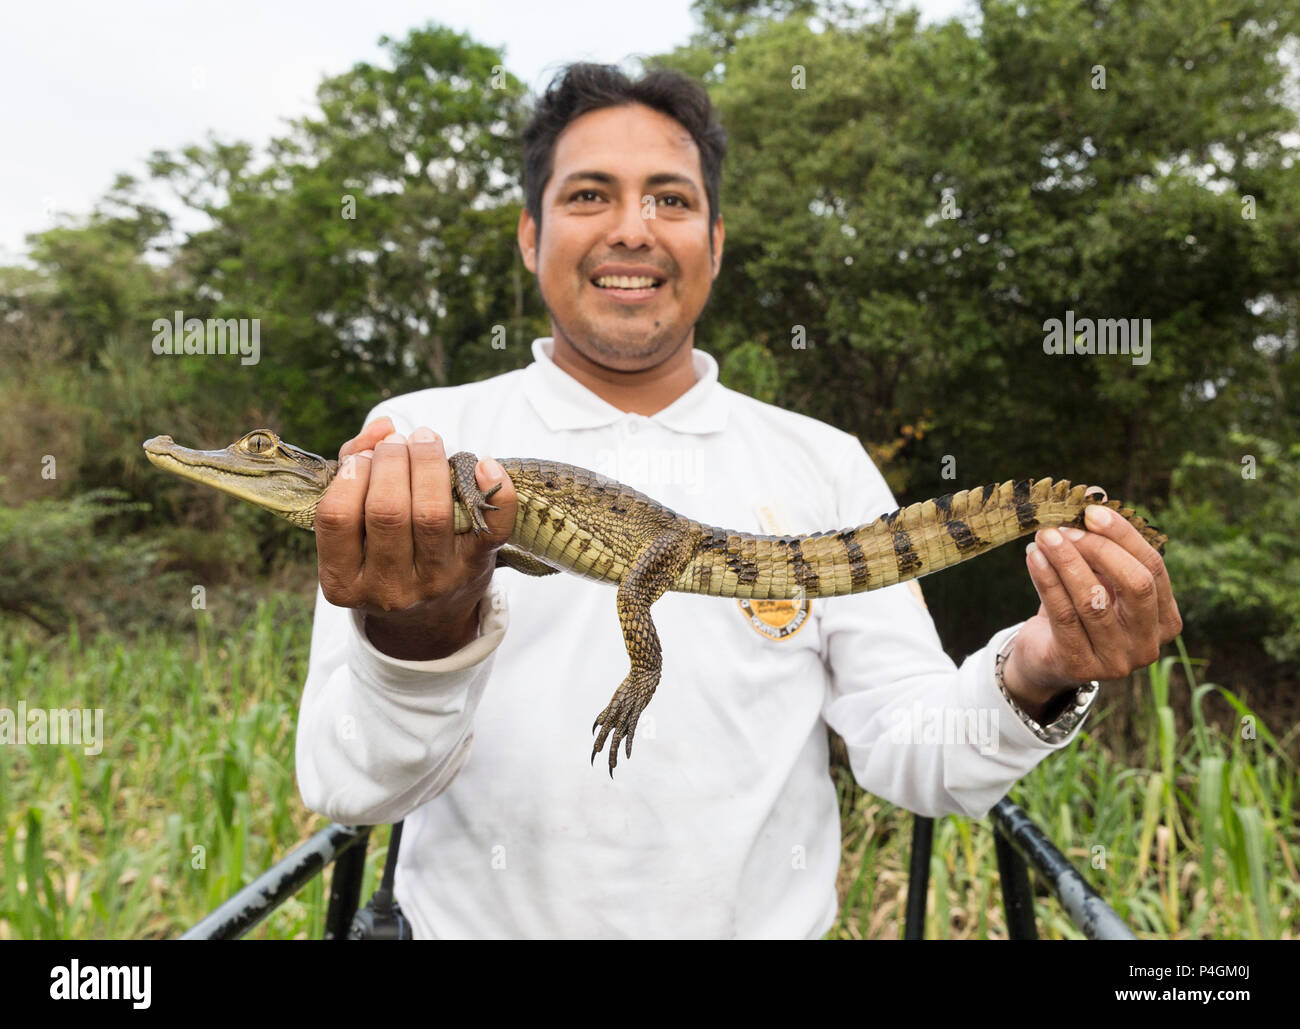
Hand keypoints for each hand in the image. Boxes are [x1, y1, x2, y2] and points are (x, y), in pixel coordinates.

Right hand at [314, 416, 516, 659]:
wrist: (427, 620)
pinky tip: (485, 465)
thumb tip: (382, 427)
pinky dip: (494, 491)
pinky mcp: (476, 569)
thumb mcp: (353, 532)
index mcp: (344, 582)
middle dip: (392, 462)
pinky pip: (491, 528)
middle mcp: (389, 588)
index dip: (350, 475)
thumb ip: (352, 471)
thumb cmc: (380, 557)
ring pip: (432, 514)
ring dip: (429, 464)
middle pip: (388, 510)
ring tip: (425, 441)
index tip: (364, 457)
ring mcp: (435, 582)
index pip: (337, 517)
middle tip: (400, 441)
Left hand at [1002, 498, 1182, 718]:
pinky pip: (1063, 615)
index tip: (1091, 512)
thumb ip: (1101, 542)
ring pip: (1094, 600)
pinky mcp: (1080, 666)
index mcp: (1165, 618)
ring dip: (1066, 561)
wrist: (1047, 658)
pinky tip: (1033, 558)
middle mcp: (1149, 643)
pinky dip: (1047, 580)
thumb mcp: (1096, 577)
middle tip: (1064, 529)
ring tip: (1044, 537)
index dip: (1124, 536)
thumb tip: (1095, 494)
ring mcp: (1117, 661)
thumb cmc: (1079, 609)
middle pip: (1136, 584)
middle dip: (1098, 549)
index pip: (1154, 568)